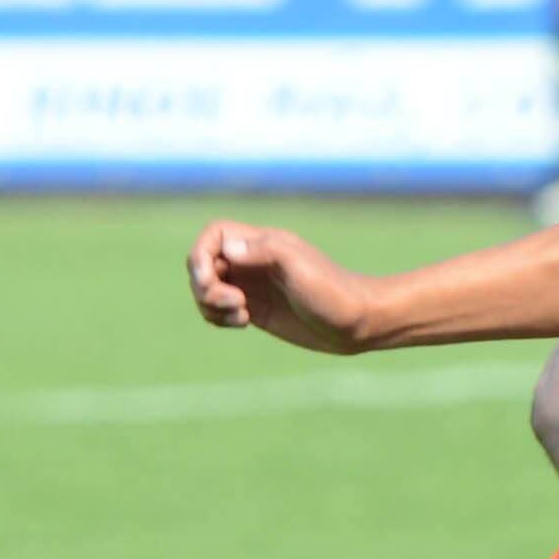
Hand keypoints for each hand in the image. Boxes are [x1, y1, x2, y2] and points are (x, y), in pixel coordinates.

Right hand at [187, 221, 378, 353]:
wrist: (358, 322)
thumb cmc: (332, 291)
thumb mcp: (299, 266)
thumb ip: (264, 251)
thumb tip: (227, 249)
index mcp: (261, 244)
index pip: (213, 236)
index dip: (200, 254)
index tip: (208, 278)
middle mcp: (253, 262)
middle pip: (203, 265)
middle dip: (205, 287)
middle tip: (235, 303)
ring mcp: (253, 287)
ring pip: (208, 290)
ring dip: (210, 304)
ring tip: (241, 315)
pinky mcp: (255, 311)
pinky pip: (219, 310)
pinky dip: (219, 317)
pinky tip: (244, 322)